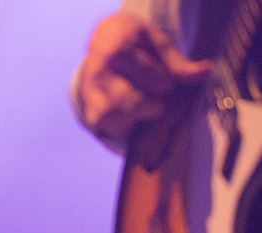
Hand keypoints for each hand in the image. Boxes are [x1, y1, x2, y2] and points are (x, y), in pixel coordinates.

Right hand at [77, 11, 209, 140]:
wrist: (105, 44)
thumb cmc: (138, 46)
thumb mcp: (159, 45)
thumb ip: (179, 63)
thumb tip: (205, 73)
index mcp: (117, 44)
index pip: (149, 76)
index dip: (163, 81)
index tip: (165, 81)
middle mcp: (98, 68)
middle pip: (130, 100)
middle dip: (151, 104)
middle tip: (158, 98)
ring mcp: (91, 90)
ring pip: (114, 115)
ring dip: (136, 115)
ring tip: (145, 105)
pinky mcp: (90, 109)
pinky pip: (106, 125)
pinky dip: (124, 125)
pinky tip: (132, 114)